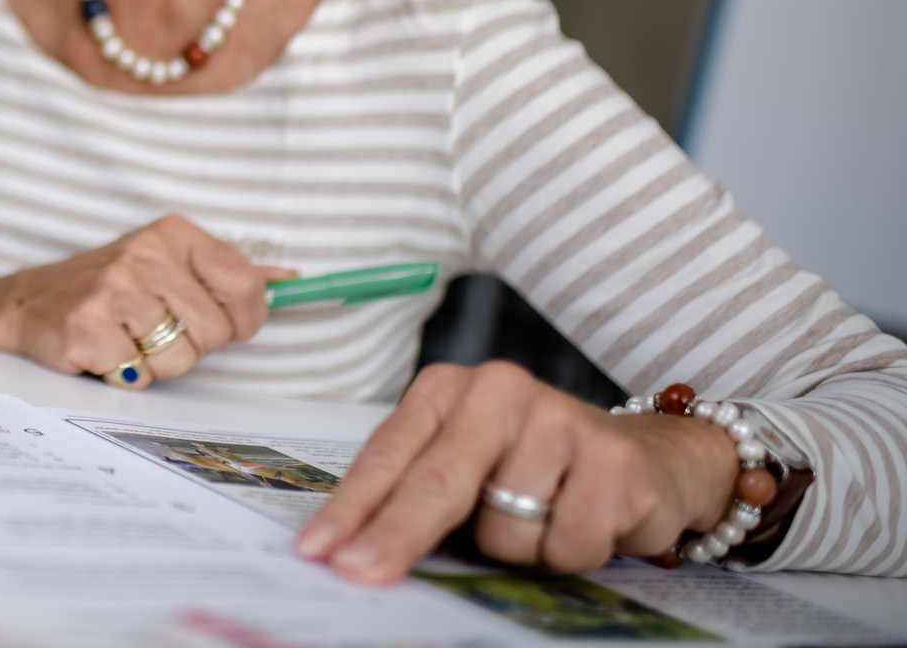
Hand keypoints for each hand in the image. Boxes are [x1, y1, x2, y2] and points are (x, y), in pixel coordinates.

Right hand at [0, 214, 295, 387]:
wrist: (26, 302)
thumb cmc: (105, 286)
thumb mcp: (165, 262)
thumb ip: (226, 272)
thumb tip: (287, 280)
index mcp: (172, 234)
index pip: (246, 286)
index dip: (243, 321)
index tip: (222, 326)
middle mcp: (144, 255)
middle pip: (214, 333)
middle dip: (190, 346)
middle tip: (155, 330)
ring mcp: (113, 290)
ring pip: (179, 361)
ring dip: (155, 364)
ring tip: (127, 339)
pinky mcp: (87, 328)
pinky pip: (138, 376)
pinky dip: (123, 374)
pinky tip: (103, 349)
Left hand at [295, 361, 740, 583]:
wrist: (646, 457)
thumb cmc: (534, 467)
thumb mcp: (465, 465)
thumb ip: (415, 490)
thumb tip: (353, 547)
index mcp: (446, 389)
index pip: (387, 455)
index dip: (351, 508)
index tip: (317, 550)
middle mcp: (498, 389)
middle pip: (436, 482)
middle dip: (394, 536)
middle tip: (359, 574)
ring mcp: (558, 417)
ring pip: (504, 528)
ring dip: (518, 546)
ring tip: (542, 519)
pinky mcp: (611, 457)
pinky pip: (565, 542)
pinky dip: (569, 551)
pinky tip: (584, 519)